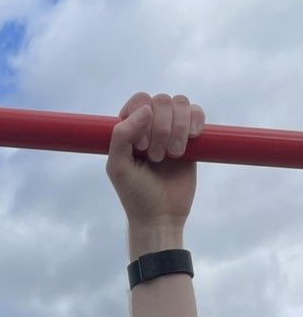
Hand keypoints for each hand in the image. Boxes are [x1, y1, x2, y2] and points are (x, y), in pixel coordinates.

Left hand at [106, 93, 204, 246]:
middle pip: (162, 100)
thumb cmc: (135, 194)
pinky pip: (197, 113)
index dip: (143, 118)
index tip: (141, 147)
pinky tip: (191, 140)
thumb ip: (122, 135)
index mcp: (129, 129)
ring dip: (178, 128)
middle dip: (161, 128)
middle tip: (156, 157)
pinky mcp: (192, 139)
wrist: (161, 216)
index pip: (139, 101)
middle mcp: (150, 125)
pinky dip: (195, 122)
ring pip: (181, 103)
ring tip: (173, 155)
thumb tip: (146, 109)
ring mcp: (172, 130)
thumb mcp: (118, 167)